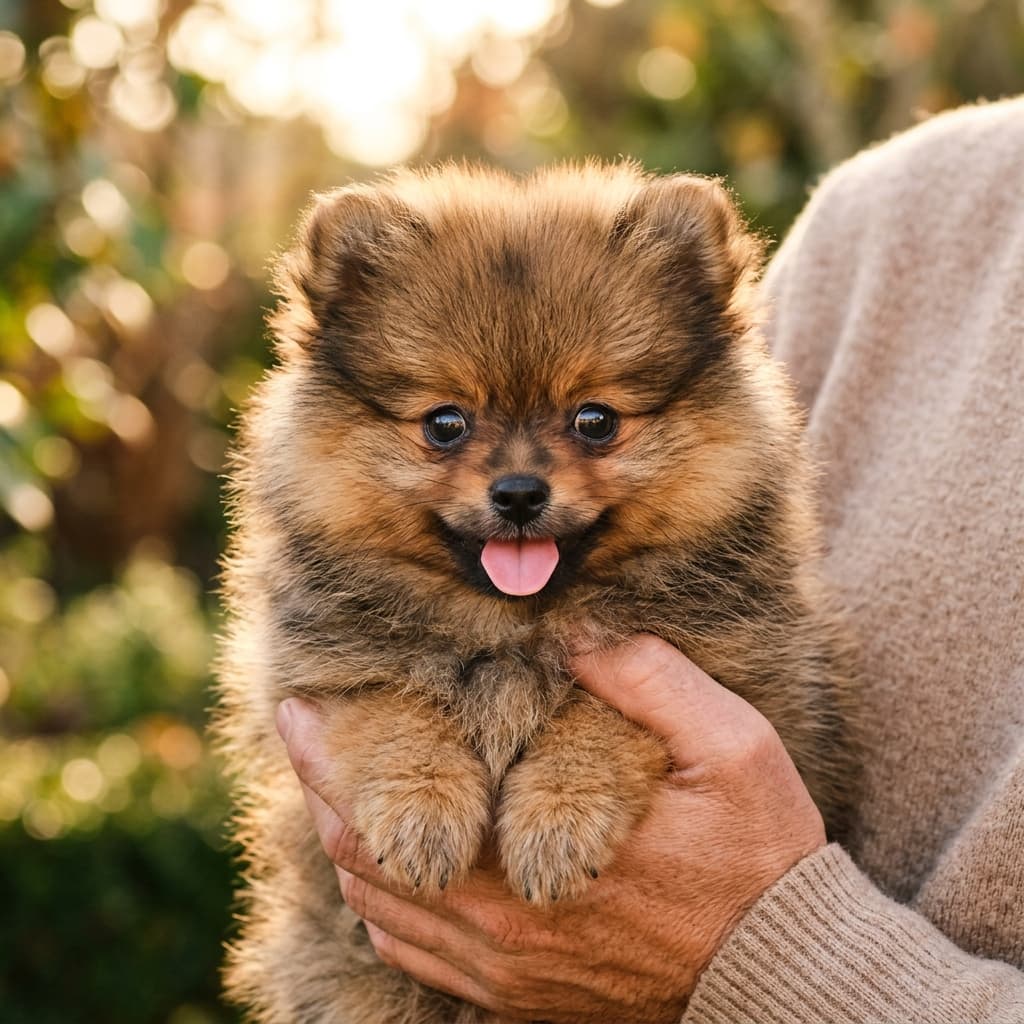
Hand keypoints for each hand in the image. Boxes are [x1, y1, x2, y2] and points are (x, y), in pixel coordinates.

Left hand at [276, 635, 825, 1022]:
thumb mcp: (729, 748)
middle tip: (301, 732)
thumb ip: (649, 681)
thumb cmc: (757, 858)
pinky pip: (417, 957)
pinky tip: (386, 864)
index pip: (391, 812)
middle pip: (363, 863)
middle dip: (321, 791)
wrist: (782, 979)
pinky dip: (382, 904)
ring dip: (347, 845)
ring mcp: (505, 974)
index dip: (333, 758)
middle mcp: (502, 931)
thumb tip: (571, 633)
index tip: (299, 707)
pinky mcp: (520, 998)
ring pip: (380, 913)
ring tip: (334, 786)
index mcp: (534, 865)